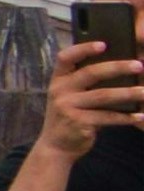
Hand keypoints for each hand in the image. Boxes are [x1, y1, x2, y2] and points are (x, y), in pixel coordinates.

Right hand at [51, 38, 143, 159]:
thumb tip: (119, 70)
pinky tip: (140, 116)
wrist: (55, 146)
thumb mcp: (68, 97)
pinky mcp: (80, 123)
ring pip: (104, 96)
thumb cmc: (68, 116)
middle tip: (139, 66)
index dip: (84, 49)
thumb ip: (83, 84)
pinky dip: (126, 117)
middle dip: (118, 68)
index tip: (104, 44)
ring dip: (128, 93)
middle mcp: (60, 91)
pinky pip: (108, 117)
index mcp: (58, 80)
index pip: (66, 58)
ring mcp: (69, 107)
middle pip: (91, 73)